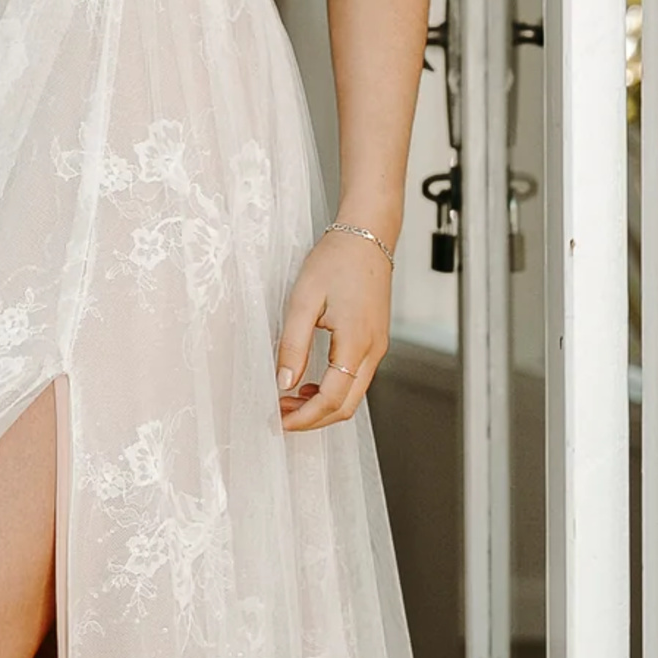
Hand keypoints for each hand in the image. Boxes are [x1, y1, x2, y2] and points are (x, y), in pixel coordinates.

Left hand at [276, 228, 391, 431]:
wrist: (367, 237)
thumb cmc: (336, 261)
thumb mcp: (303, 301)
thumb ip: (293, 345)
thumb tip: (284, 381)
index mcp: (356, 342)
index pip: (332, 399)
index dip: (305, 417)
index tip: (280, 421)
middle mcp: (373, 350)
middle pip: (346, 407)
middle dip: (313, 419)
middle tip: (281, 416)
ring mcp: (378, 347)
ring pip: (353, 396)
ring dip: (322, 406)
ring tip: (289, 400)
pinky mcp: (375, 341)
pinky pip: (357, 380)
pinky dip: (333, 391)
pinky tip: (310, 384)